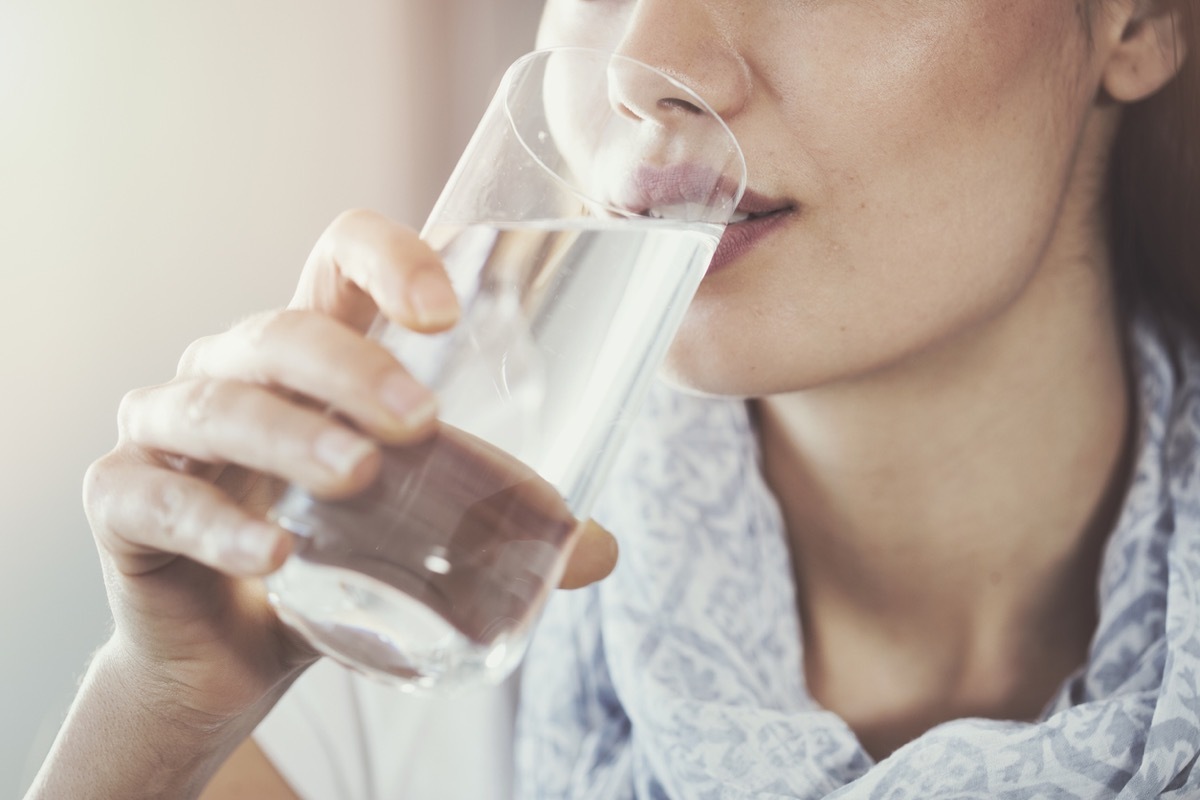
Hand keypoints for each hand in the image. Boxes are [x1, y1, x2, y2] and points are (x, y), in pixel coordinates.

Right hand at [83, 209, 616, 726]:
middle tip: (418, 423)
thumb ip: (495, 525)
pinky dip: (215, 523)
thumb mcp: (417, 530)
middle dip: (351, 367)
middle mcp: (235, 372)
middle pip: (282, 332)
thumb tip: (597, 550)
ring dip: (292, 436)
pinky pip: (155, 496)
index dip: (388, 257)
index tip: (447, 310)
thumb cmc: (331, 561)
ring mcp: (169, 429)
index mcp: (313, 357)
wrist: (232, 656)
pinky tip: (273, 556)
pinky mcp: (123, 498)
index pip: (338, 260)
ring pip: (220, 404)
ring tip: (358, 478)